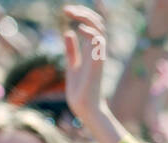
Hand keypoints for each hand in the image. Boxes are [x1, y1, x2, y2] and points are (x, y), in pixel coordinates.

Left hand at [62, 5, 107, 127]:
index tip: (66, 11)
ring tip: (71, 14)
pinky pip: (99, 44)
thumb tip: (68, 33)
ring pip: (100, 30)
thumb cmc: (80, 90)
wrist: (85, 108)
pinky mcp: (97, 64)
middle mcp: (97, 52)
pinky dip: (91, 33)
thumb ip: (71, 50)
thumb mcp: (72, 65)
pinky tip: (79, 29)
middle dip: (84, 12)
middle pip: (98, 24)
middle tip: (67, 10)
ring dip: (86, 18)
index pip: (92, 26)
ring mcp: (98, 58)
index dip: (82, 15)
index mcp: (91, 51)